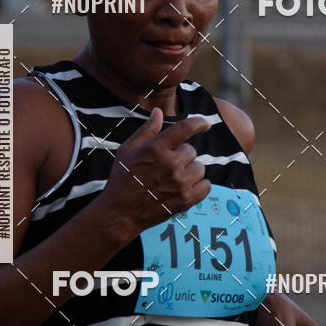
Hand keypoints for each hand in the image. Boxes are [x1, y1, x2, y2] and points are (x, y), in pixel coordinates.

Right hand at [101, 107, 210, 234]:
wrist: (120, 213)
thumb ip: (146, 130)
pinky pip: (206, 185)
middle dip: (181, 155)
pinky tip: (183, 187)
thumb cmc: (121, 179)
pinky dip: (198, 186)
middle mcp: (170, 164)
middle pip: (191, 151)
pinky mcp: (186, 200)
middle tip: (165, 166)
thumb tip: (158, 111)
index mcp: (156, 149)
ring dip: (190, 171)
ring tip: (172, 179)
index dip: (199, 123)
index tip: (205, 123)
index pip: (185, 128)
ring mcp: (180, 183)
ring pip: (200, 168)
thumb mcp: (127, 150)